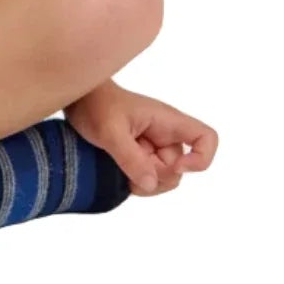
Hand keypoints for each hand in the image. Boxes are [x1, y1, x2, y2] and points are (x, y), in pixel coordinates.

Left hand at [65, 81, 217, 196]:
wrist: (77, 99)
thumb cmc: (95, 105)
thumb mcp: (110, 131)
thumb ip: (131, 158)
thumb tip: (152, 184)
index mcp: (167, 122)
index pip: (206, 138)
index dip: (200, 158)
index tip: (175, 166)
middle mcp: (165, 135)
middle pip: (179, 170)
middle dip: (156, 177)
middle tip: (127, 168)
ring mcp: (153, 147)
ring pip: (162, 178)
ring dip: (143, 182)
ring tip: (119, 169)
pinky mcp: (139, 156)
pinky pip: (147, 178)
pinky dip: (135, 182)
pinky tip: (117, 173)